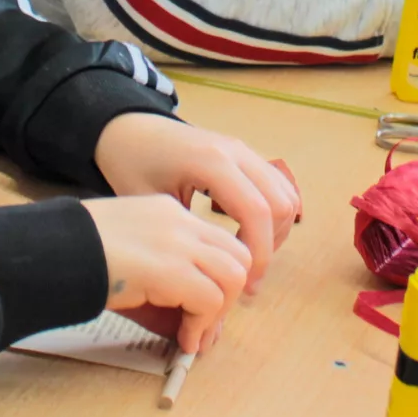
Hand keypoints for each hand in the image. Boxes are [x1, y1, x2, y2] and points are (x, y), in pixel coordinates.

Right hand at [79, 194, 248, 355]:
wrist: (52, 251)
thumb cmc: (78, 257)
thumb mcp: (128, 264)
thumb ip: (162, 288)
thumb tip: (195, 330)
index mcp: (167, 212)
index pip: (217, 242)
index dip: (218, 279)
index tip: (203, 309)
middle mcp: (178, 221)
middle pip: (237, 254)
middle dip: (230, 294)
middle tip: (206, 322)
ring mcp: (177, 241)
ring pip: (233, 274)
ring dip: (220, 311)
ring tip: (195, 333)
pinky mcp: (170, 268)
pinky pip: (209, 298)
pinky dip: (202, 324)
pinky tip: (184, 339)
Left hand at [92, 112, 300, 293]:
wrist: (131, 129)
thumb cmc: (132, 165)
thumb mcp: (148, 204)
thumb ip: (183, 236)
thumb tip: (208, 277)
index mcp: (211, 162)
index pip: (256, 211)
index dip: (259, 253)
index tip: (246, 287)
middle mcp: (236, 152)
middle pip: (280, 204)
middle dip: (271, 247)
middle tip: (249, 279)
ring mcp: (244, 150)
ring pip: (286, 194)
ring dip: (277, 231)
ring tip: (250, 260)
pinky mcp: (246, 155)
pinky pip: (278, 186)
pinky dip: (275, 215)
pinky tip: (251, 236)